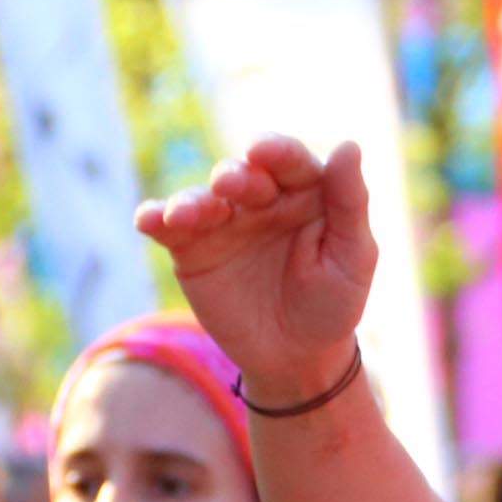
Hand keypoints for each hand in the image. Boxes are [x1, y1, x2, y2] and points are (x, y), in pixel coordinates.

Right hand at [138, 138, 378, 400]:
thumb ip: (350, 203)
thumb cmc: (333, 302)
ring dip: (191, 201)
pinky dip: (154, 218)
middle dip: (234, 176)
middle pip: (242, 175)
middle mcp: (261, 199)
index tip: (264, 152)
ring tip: (184, 213)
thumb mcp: (353, 257)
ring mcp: (223, 221)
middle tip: (229, 183)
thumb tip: (349, 145)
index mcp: (306, 192)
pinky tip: (148, 219)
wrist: (296, 357)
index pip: (290, 161)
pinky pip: (168, 227)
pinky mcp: (191, 247)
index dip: (277, 152)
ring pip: (201, 198)